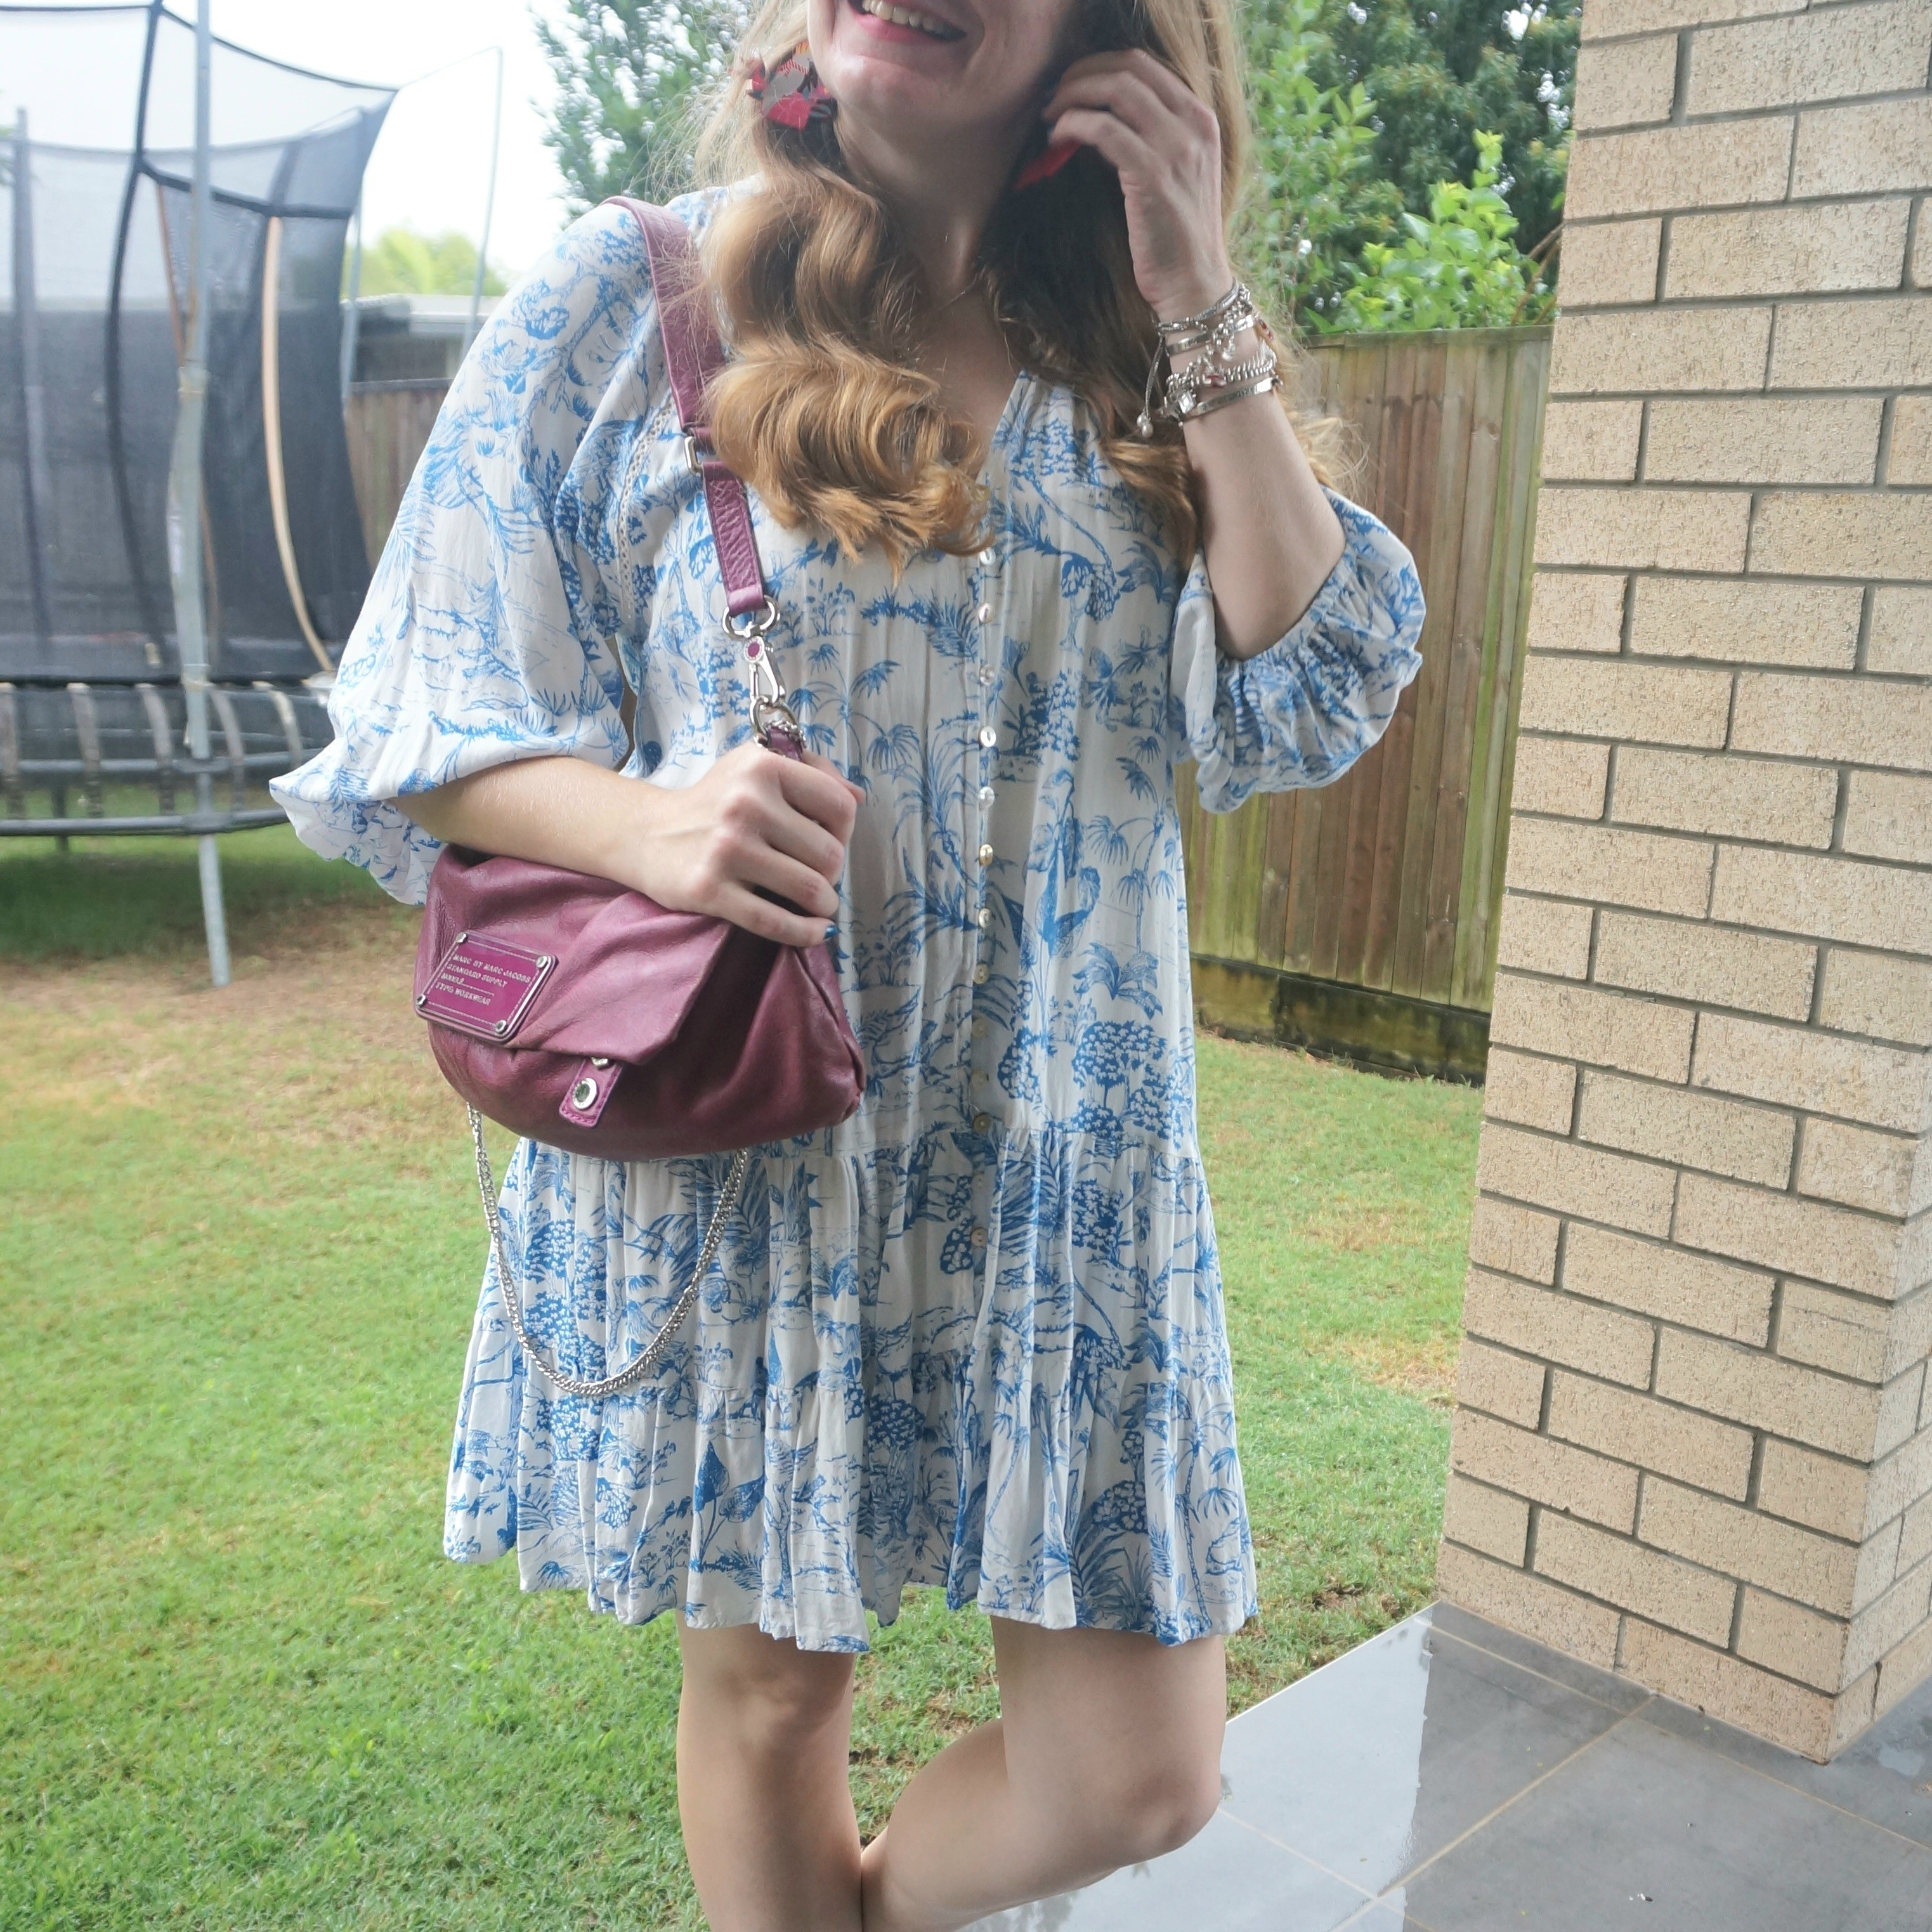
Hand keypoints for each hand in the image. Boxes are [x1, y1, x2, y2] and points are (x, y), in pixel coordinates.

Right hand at [627, 740, 861, 948]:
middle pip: (829, 855)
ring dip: (823, 904)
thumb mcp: (755, 768)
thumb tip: (858, 797)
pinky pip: (775, 922)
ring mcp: (727, 849)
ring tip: (815, 903)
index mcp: (762, 768)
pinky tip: (813, 931)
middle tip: (815, 876)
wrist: (647, 834)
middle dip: (831, 873)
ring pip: (809, 889)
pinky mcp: (710, 890)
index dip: (845, 832)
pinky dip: (804, 933)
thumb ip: (811, 773)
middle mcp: (745, 804)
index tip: (829, 842)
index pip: (839, 808)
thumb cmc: (715, 802)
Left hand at [1040, 49, 1232, 322]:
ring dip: (1073, 95)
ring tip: (1049, 114)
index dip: (1099, 65)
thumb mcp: (1172, 174)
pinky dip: (1073, 126)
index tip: (1072, 83)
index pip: (1145, 65)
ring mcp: (1176, 147)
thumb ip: (1148, 139)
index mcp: (1200, 118)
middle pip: (1129, 67)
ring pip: (1115, 90)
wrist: (1193, 283)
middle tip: (1054, 94)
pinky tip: (1056, 141)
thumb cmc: (1174, 237)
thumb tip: (1098, 117)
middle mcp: (1194, 124)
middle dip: (1082, 73)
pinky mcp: (1152, 174)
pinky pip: (1103, 129)